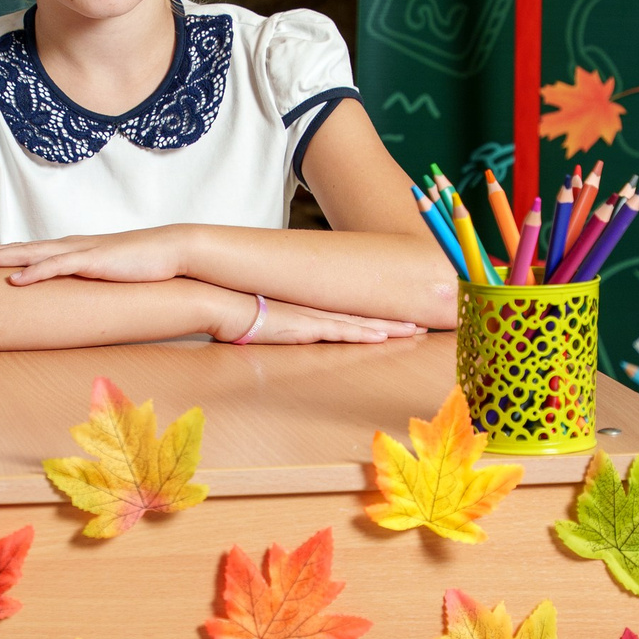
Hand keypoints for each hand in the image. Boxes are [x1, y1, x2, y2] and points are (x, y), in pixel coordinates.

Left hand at [0, 229, 189, 285]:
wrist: (169, 252)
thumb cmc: (137, 267)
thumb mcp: (101, 276)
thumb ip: (80, 284)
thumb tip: (63, 303)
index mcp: (67, 250)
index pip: (23, 252)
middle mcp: (66, 246)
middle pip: (16, 249)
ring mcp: (78, 252)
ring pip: (29, 254)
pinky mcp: (93, 261)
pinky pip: (58, 267)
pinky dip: (34, 273)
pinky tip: (15, 280)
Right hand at [213, 291, 423, 346]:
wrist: (216, 301)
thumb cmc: (229, 313)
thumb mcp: (257, 323)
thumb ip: (270, 328)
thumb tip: (267, 333)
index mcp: (306, 310)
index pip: (349, 314)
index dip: (375, 316)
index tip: (398, 319)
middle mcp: (313, 310)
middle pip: (363, 315)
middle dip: (394, 320)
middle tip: (422, 322)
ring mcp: (311, 317)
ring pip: (361, 323)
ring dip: (390, 328)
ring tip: (417, 330)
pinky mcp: (305, 327)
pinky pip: (343, 332)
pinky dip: (366, 334)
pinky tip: (386, 337)